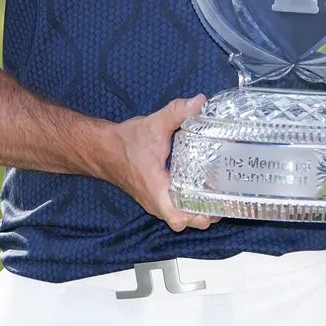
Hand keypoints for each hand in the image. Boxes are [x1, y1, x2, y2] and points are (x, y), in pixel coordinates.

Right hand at [106, 95, 216, 232]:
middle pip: (184, 222)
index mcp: (156, 188)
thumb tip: (199, 103)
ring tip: (215, 197)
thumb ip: (177, 112)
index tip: (214, 205)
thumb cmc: (126, 142)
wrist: (104, 149)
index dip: (197, 216)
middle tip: (221, 201)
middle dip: (203, 216)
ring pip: (179, 218)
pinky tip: (198, 191)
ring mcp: (153, 202)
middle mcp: (155, 201)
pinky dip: (186, 206)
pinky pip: (173, 210)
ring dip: (196, 212)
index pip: (177, 218)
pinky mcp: (153, 198)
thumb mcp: (154, 124)